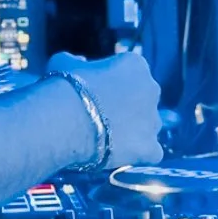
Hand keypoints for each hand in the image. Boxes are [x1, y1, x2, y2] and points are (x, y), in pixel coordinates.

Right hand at [46, 49, 163, 167]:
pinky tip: (119, 156)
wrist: (65, 120)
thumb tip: (79, 63)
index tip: (94, 93)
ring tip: (106, 139)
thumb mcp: (63, 63)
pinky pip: (150, 152)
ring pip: (148, 126)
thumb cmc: (64, 87)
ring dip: (133, 131)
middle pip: (142, 98)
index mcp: (135, 65)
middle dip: (126, 106)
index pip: (129, 72)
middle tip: (101, 117)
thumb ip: (76, 62)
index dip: (110, 83)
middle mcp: (152, 89)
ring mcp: (154, 120)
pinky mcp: (151, 148)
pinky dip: (137, 155)